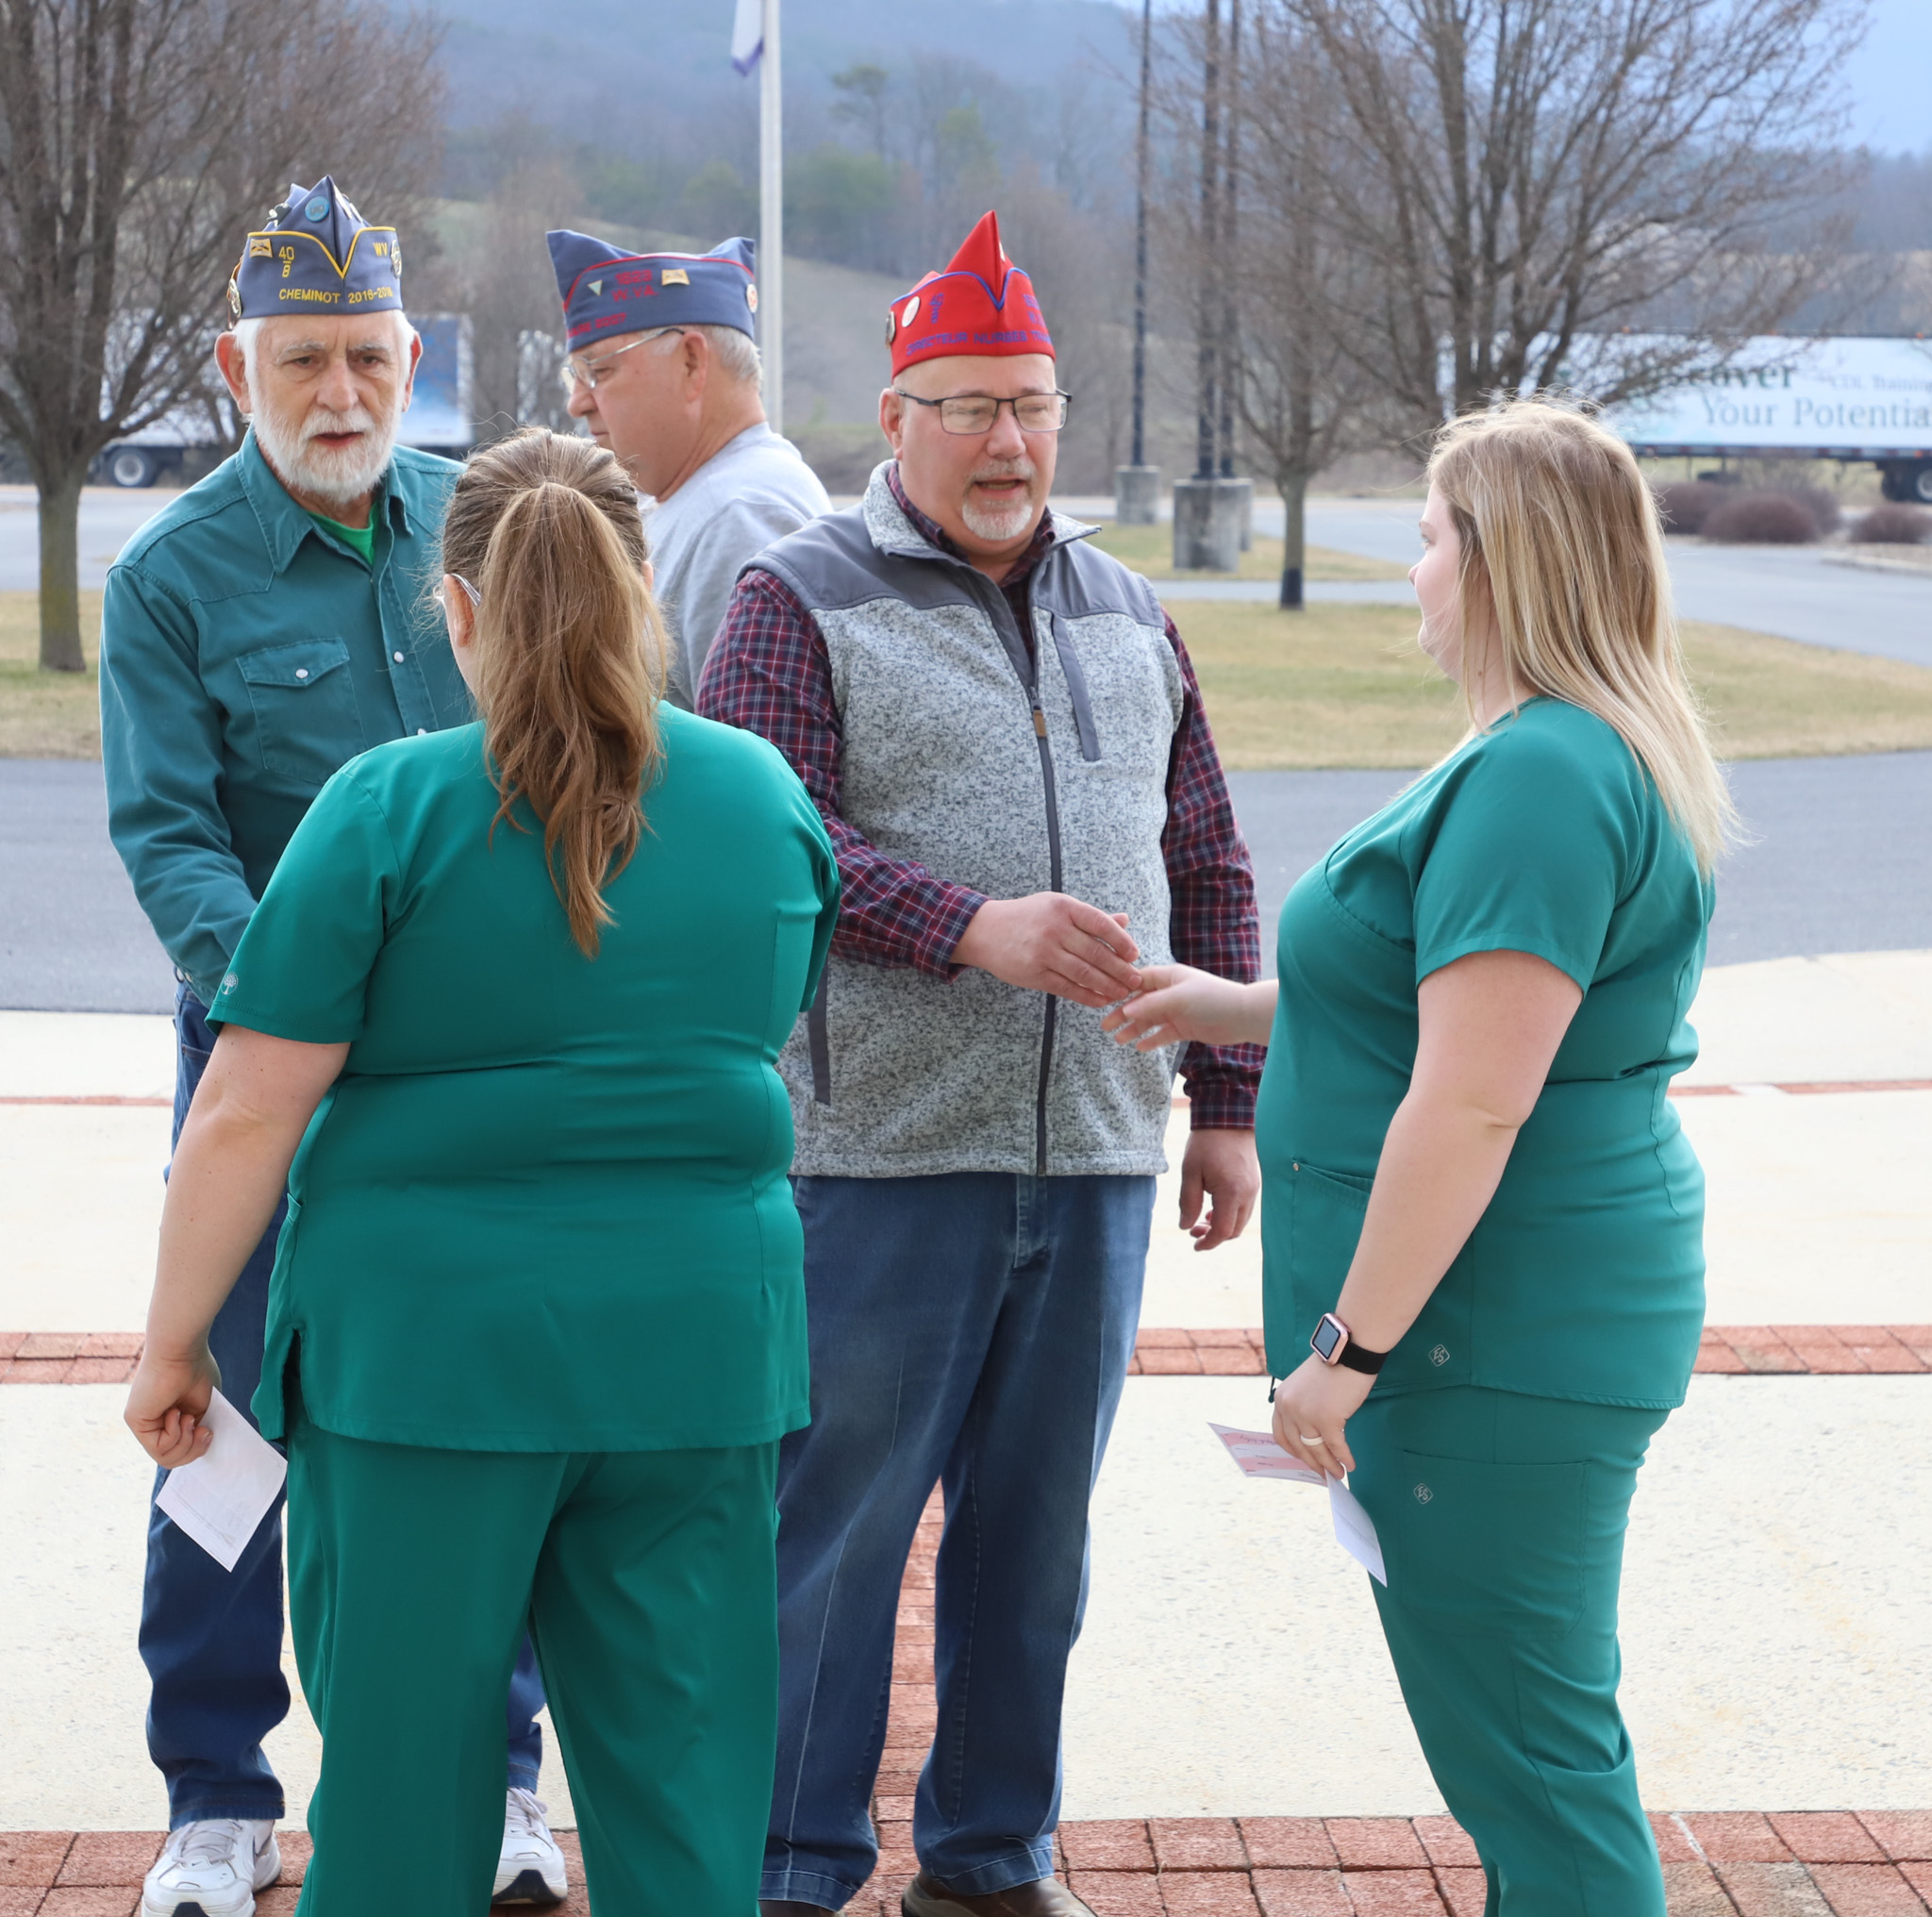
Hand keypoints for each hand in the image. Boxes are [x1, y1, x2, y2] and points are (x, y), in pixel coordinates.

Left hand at [125, 1343, 221, 1468]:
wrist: (182, 1350)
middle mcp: (152, 1423)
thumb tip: (200, 1445)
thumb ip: (198, 1427)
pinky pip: (158, 1447)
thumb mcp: (203, 1407)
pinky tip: (176, 1413)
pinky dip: (174, 1434)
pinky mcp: (135, 1421)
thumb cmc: (196, 1369)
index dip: (196, 1449)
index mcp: (168, 1419)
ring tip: (188, 1418)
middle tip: (203, 1430)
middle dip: (193, 1450)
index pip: (177, 1450)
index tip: (209, 1432)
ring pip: (166, 1458)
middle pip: (172, 1460)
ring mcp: (142, 1424)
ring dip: (185, 1442)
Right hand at [952, 895, 1141, 1006]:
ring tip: (1122, 992)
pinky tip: (1101, 1000)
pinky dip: (1087, 996)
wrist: (985, 931)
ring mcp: (1043, 952)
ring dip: (1108, 985)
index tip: (1134, 954)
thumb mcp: (1057, 907)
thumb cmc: (1027, 917)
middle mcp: (1054, 929)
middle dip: (1120, 969)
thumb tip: (1125, 921)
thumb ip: (1090, 917)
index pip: (1100, 924)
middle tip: (1136, 980)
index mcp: (1063, 908)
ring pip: (1084, 973)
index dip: (1121, 941)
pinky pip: (1067, 988)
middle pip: (1096, 952)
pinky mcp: (1034, 973)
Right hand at [1102, 966, 1274, 1049]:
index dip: (1122, 989)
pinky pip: (1163, 1033)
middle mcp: (1171, 992)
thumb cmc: (1212, 998)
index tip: (1104, 999)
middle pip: (1140, 1003)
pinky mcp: (1185, 1027)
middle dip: (1123, 1014)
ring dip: (1134, 1029)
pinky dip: (1152, 1039)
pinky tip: (1139, 1047)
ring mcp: (1178, 1011)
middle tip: (1104, 1026)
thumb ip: (1150, 1004)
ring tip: (1118, 1040)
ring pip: (1150, 1020)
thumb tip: (1125, 1010)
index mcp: (1169, 977)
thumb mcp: (1178, 998)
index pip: (1139, 980)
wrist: (1242, 1016)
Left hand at [1177, 1127, 1259, 1249]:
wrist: (1227, 1117)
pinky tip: (1214, 1206)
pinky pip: (1244, 1208)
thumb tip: (1186, 1226)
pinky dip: (1230, 1213)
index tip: (1195, 1245)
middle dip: (1214, 1236)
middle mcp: (1248, 1194)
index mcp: (1232, 1193)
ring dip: (1222, 1225)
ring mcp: (1254, 1188)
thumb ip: (1188, 1202)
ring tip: (1202, 1218)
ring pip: (1241, 1220)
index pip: (1223, 1231)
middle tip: (1194, 1230)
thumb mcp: (1190, 1172)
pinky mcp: (1254, 1182)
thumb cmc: (1207, 1144)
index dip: (1208, 1243)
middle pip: (1234, 1230)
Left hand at [1271, 1353, 1371, 1478]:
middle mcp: (1289, 1408)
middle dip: (1313, 1463)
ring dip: (1329, 1465)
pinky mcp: (1327, 1419)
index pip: (1281, 1435)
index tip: (1306, 1461)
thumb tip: (1313, 1435)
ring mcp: (1307, 1415)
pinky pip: (1336, 1447)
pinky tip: (1351, 1465)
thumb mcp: (1305, 1386)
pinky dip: (1344, 1458)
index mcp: (1281, 1400)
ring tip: (1339, 1474)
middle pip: (1299, 1446)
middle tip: (1324, 1475)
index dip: (1295, 1452)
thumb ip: (1303, 1406)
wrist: (1349, 1351)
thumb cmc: (1333, 1366)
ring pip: (1317, 1450)